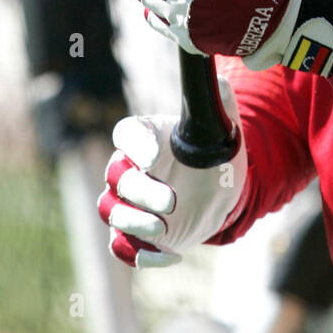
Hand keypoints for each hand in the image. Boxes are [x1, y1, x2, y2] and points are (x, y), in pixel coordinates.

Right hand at [97, 76, 248, 267]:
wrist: (220, 188)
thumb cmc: (215, 148)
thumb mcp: (222, 122)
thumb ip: (218, 97)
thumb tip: (221, 77)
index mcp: (147, 136)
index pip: (126, 133)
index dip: (135, 144)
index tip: (155, 155)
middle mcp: (131, 168)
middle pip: (115, 178)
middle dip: (139, 192)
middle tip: (172, 202)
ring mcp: (130, 203)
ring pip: (110, 211)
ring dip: (133, 223)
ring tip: (165, 228)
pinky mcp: (137, 234)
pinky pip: (121, 247)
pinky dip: (139, 254)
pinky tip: (169, 255)